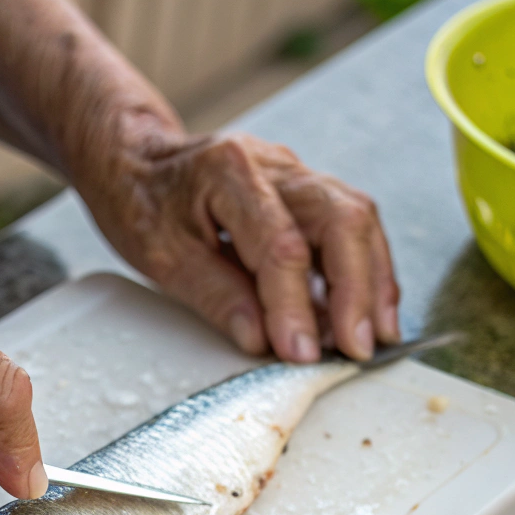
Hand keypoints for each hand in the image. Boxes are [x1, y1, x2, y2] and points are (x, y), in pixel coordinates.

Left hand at [76, 127, 400, 362]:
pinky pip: (351, 226)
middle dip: (356, 290)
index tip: (300, 353)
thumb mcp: (161, 257)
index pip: (280, 245)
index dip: (294, 306)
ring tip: (378, 335)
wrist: (137, 161)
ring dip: (374, 281)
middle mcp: (274, 166)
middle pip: (341, 220)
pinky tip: (369, 310)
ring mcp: (296, 174)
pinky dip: (365, 270)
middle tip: (357, 347)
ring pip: (358, 219)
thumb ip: (215, 295)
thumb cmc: (142, 204)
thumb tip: (262, 340)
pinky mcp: (306, 192)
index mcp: (230, 173)